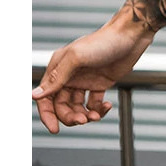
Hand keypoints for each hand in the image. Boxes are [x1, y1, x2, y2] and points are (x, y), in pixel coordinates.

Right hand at [32, 14, 154, 132]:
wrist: (131, 36)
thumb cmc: (104, 41)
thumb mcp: (76, 58)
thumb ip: (56, 78)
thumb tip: (35, 95)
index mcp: (58, 68)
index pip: (45, 97)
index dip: (47, 115)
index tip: (55, 130)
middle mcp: (69, 75)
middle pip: (62, 106)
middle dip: (70, 117)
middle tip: (83, 121)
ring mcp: (84, 80)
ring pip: (77, 107)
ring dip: (85, 115)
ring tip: (96, 116)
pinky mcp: (100, 83)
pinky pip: (93, 103)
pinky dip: (98, 109)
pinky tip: (107, 106)